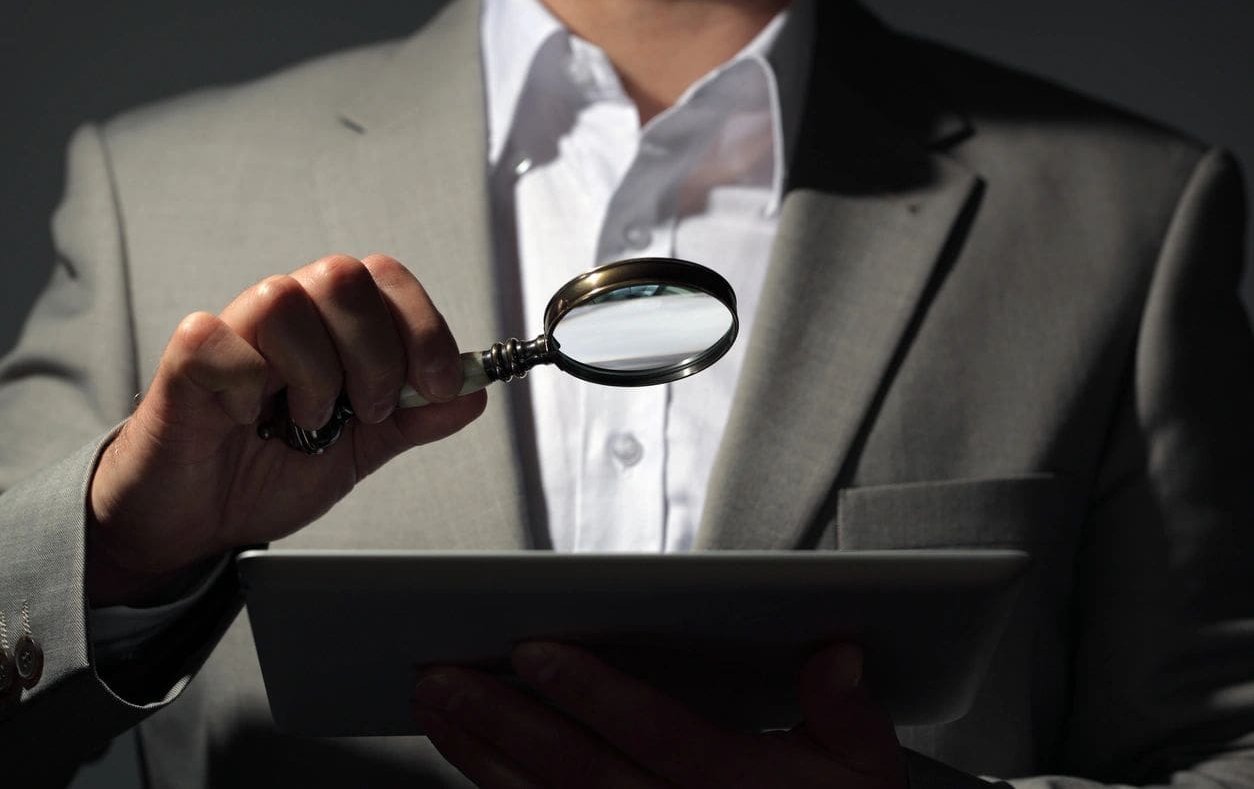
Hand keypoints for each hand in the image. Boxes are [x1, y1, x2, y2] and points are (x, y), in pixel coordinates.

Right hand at [87, 254, 486, 604]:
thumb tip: (473, 391)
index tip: (434, 384)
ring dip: (314, 374)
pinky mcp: (184, 359)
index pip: (387, 278)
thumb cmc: (269, 470)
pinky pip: (221, 341)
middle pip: (342, 276)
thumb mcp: (364, 449)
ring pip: (284, 299)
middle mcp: (286, 315)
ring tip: (305, 420)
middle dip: (375, 354)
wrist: (202, 520)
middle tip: (365, 410)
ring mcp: (234, 331)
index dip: (422, 327)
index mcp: (332, 326)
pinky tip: (246, 417)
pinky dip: (247, 387)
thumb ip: (415, 417)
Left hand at [412, 641, 905, 788]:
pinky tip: (470, 767)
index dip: (592, 692)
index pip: (654, 733)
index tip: (533, 650)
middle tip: (442, 675)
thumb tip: (835, 655)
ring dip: (483, 758)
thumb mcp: (866, 774)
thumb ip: (847, 713)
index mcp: (738, 788)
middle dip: (504, 722)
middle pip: (578, 772)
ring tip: (436, 707)